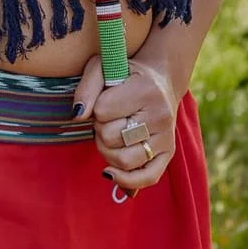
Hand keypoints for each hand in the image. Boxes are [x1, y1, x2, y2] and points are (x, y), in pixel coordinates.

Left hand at [72, 53, 179, 193]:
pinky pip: (148, 178)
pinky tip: (110, 173)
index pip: (102, 111)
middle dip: (99, 128)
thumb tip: (78, 115)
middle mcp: (160, 115)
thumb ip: (86, 87)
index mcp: (145, 89)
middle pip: (110, 137)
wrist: (160, 80)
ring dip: (107, 150)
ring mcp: (166, 136)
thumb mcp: (102, 67)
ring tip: (111, 135)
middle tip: (107, 117)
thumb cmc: (126, 73)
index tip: (103, 99)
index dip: (95, 108)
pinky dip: (126, 180)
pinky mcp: (169, 152)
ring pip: (124, 160)